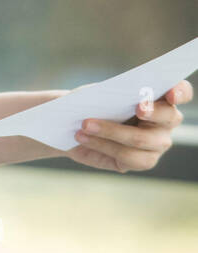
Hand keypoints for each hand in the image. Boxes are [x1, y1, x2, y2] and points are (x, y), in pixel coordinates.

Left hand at [67, 79, 193, 172]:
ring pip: (142, 139)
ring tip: (84, 125)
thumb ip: (111, 93)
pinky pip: (128, 157)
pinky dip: (102, 145)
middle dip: (152, 111)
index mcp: (160, 98)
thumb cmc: (91, 103)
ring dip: (111, 131)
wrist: (72, 124)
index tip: (171, 93)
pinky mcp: (143, 161)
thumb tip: (112, 95)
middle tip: (137, 108)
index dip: (180, 92)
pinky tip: (83, 138)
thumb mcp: (98, 93)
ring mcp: (157, 143)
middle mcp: (165, 121)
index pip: (181, 92)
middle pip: (169, 117)